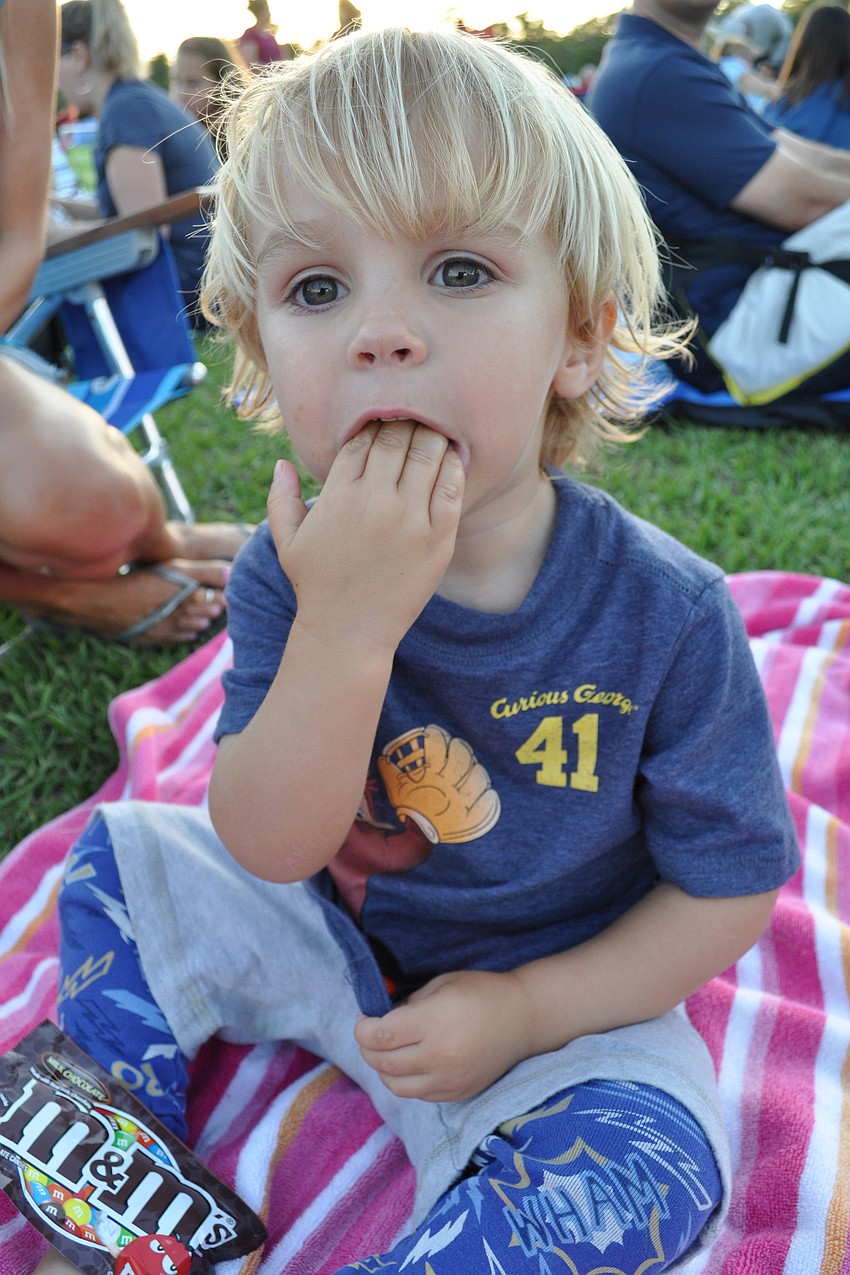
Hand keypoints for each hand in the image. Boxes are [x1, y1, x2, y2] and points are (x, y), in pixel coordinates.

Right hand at [267, 423, 463, 654]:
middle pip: (396, 437)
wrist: (348, 632)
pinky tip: (453, 459)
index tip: (384, 420)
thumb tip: (283, 462)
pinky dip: (454, 466)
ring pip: (427, 454)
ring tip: (436, 432)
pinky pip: (451, 488)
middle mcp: (374, 500)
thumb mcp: (287, 542)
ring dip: (433, 436)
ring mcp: (408, 518)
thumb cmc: (317, 586)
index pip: (362, 438)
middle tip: (416, 416)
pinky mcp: (437, 538)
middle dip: (406, 420)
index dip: (374, 423)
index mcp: (338, 495)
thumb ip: (281, 499)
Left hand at [354, 968, 530, 1102]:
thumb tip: (383, 1021)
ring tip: (390, 1051)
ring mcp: (448, 1079)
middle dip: (368, 1048)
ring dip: (384, 1069)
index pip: (380, 1036)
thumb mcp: (441, 985)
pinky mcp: (457, 1093)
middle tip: (371, 1035)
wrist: (523, 1019)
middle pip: (382, 1063)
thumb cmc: (481, 992)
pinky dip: (406, 1081)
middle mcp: (439, 1055)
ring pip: (395, 1086)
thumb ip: (409, 1005)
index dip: (363, 1029)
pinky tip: (413, 1063)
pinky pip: (418, 1094)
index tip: (364, 1020)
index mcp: (433, 1021)